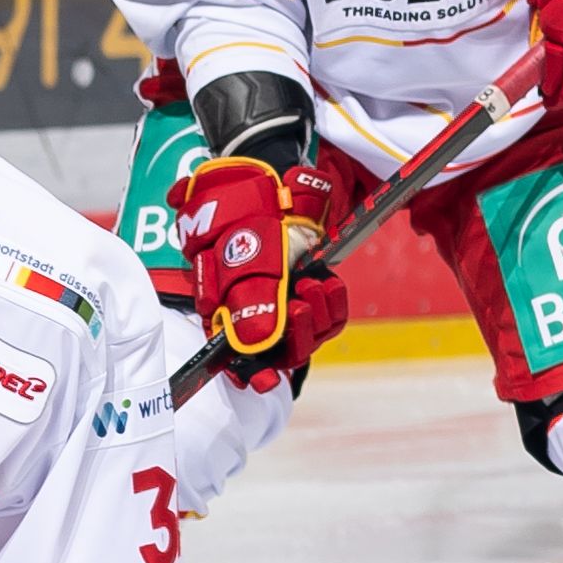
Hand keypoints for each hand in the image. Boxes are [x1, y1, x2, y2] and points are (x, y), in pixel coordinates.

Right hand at [170, 142, 346, 373]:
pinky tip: (328, 282)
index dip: (249, 372)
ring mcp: (290, 303)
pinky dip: (333, 303)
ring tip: (310, 286)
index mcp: (229, 308)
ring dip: (315, 317)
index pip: (239, 355)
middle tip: (298, 306)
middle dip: (294, 336)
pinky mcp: (316, 292)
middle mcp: (260, 311)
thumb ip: (245, 293)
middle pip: (282, 351)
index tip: (260, 380)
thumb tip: (256, 339)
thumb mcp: (238, 249)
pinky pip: (332, 316)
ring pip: (310, 336)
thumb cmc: (247, 213)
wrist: (275, 182)